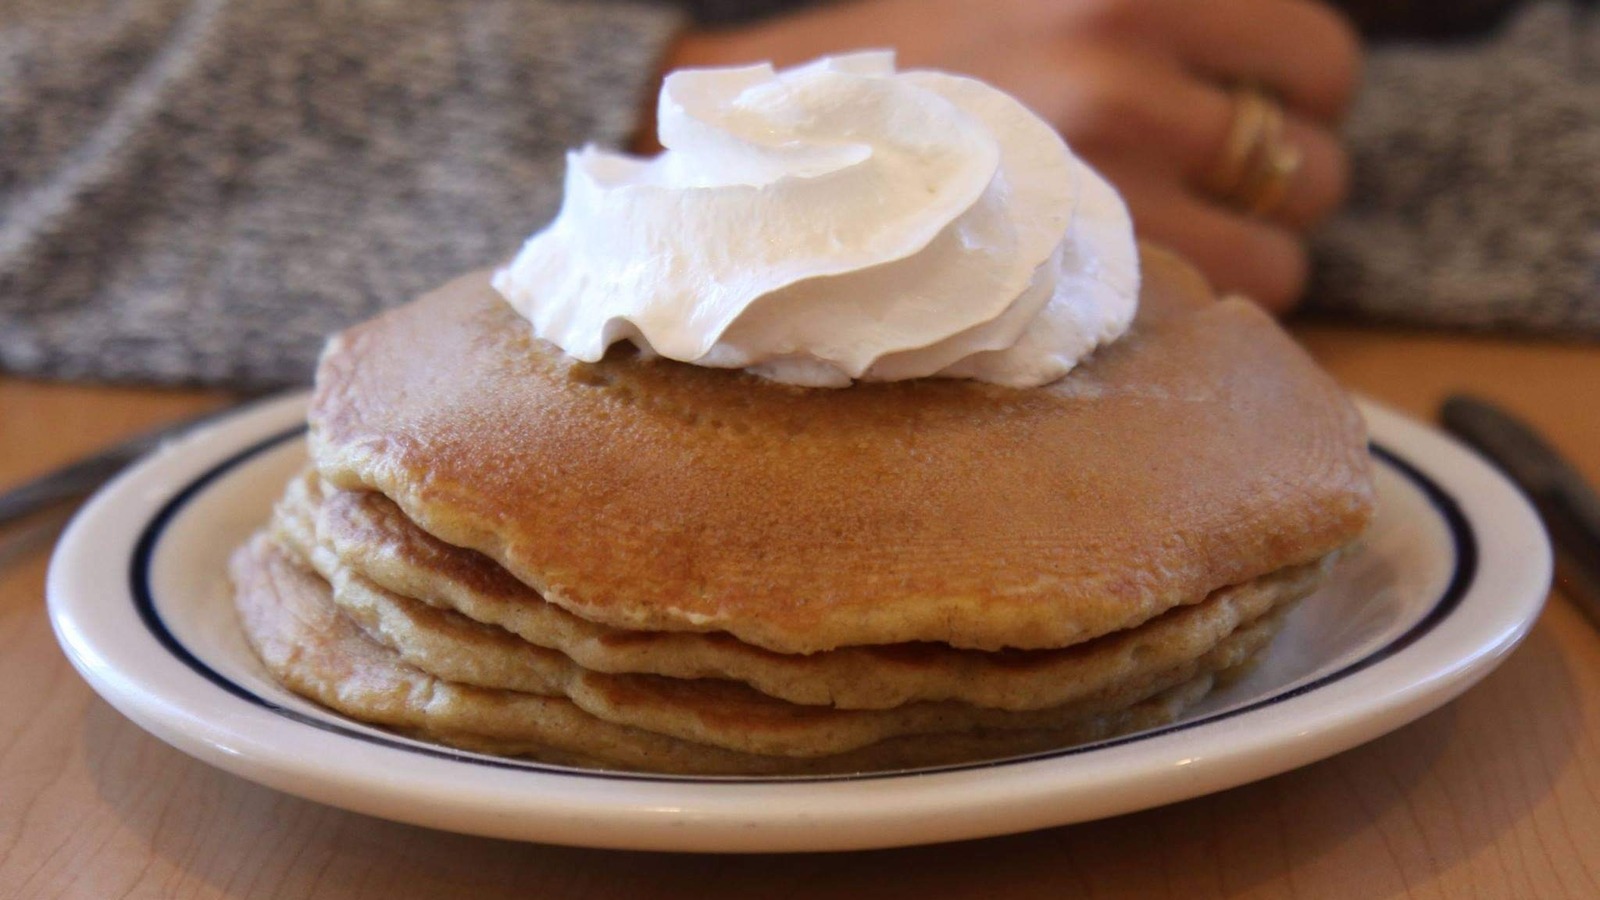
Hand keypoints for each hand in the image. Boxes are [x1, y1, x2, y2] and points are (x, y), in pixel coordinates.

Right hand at [660, 0, 1360, 311]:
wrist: (771, 145)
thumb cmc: (903, 67)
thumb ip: (1128, 24)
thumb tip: (1245, 69)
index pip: (1311, 55)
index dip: (1299, 98)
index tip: (1261, 117)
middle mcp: (1120, 70)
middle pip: (1308, 159)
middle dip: (1278, 187)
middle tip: (1210, 198)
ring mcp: (1099, 180)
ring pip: (1282, 254)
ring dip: (1250, 260)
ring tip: (1173, 250)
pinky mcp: (1069, 273)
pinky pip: (1216, 311)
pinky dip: (1202, 313)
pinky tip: (1137, 290)